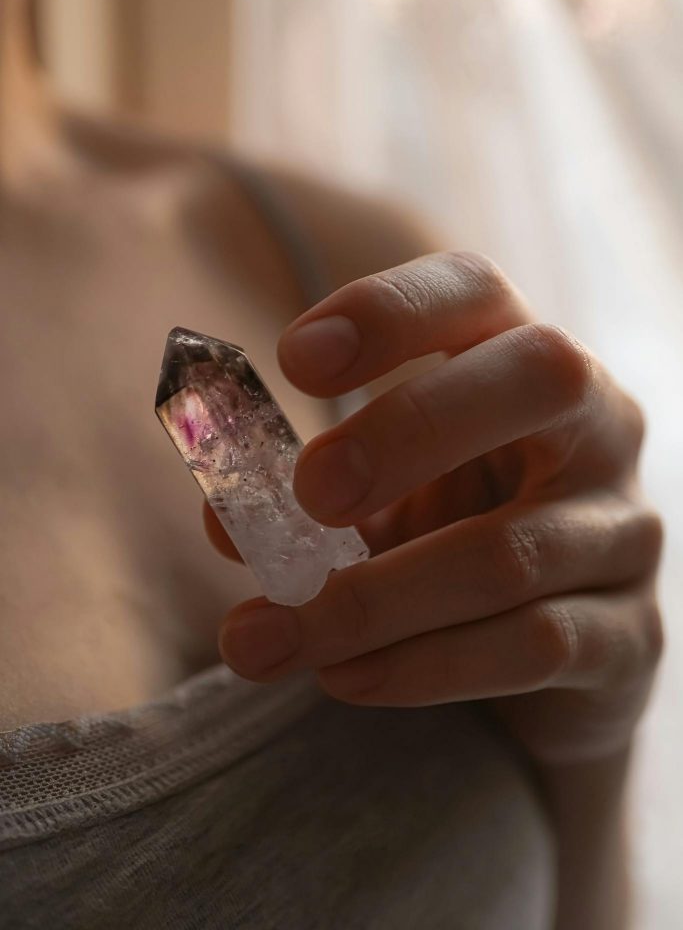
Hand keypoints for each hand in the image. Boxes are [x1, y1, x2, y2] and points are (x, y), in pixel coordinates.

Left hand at [208, 252, 663, 766]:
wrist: (557, 651)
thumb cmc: (452, 537)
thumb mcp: (380, 498)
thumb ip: (309, 499)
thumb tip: (225, 521)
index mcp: (521, 362)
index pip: (475, 292)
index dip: (389, 311)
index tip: (292, 360)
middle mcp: (598, 426)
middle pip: (538, 379)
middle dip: (409, 430)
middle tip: (308, 491)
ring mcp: (624, 529)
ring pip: (507, 552)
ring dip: (369, 601)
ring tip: (262, 637)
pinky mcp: (631, 633)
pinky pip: (532, 645)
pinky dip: (422, 666)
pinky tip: (344, 677)